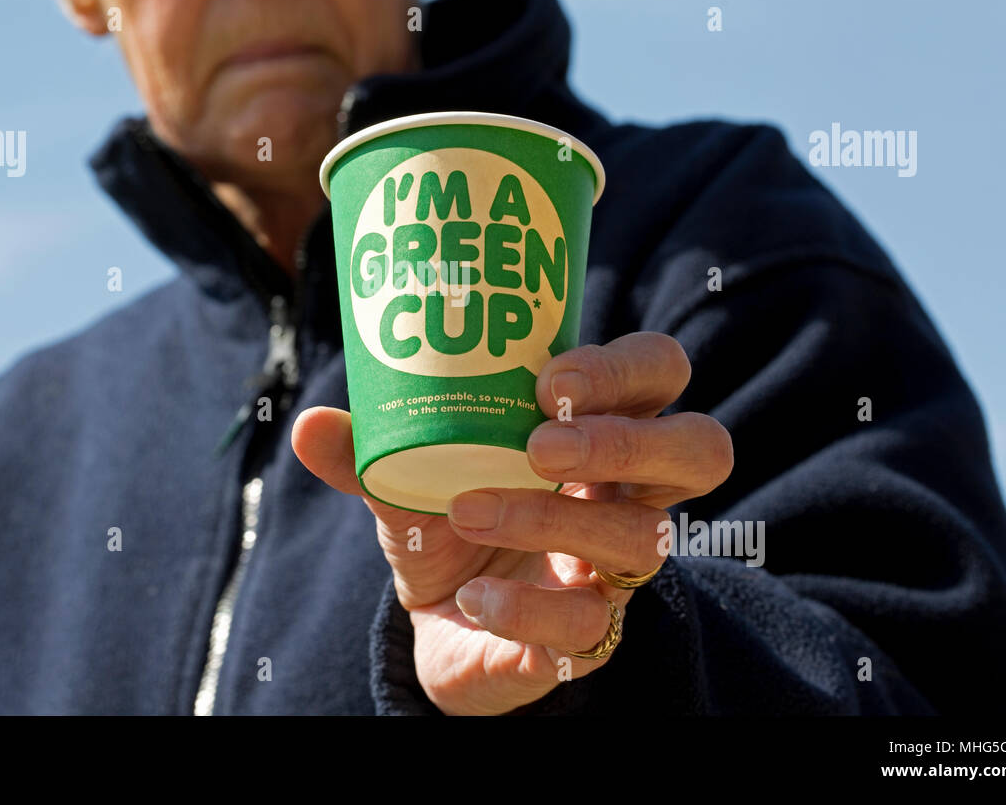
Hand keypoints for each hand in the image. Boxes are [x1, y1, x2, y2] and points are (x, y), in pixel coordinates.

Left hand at [291, 332, 732, 714]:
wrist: (447, 620)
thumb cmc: (449, 519)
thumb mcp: (409, 476)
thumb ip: (370, 450)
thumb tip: (306, 424)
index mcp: (597, 429)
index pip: (657, 375)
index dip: (622, 370)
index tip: (549, 376)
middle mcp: (629, 492)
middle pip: (699, 450)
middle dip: (626, 439)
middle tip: (541, 443)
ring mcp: (620, 566)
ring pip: (642, 539)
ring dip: (553, 519)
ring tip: (469, 508)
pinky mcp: (594, 635)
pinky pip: (588, 626)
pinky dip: (525, 608)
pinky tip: (475, 597)